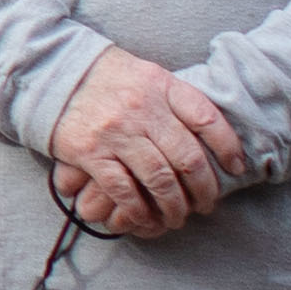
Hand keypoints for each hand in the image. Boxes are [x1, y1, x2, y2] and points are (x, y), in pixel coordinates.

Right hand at [49, 45, 245, 239]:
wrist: (54, 72)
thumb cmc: (108, 77)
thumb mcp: (148, 74)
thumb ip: (176, 99)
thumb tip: (211, 135)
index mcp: (162, 86)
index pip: (207, 119)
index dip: (228, 148)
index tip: (237, 168)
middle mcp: (143, 109)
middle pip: (188, 158)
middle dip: (204, 189)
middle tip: (206, 204)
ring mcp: (116, 131)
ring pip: (160, 179)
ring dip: (174, 206)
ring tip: (178, 217)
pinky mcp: (90, 152)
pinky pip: (123, 189)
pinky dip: (138, 209)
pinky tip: (145, 217)